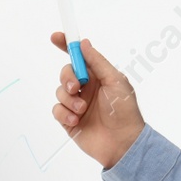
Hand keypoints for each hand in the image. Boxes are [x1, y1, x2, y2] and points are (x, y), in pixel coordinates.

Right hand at [48, 32, 144, 170]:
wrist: (122, 144)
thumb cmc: (125, 112)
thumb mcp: (115, 81)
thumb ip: (97, 62)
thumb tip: (84, 44)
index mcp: (98, 76)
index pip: (79, 57)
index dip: (67, 46)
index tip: (56, 37)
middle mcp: (86, 88)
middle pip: (66, 73)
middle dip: (68, 78)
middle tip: (77, 87)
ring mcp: (77, 104)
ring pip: (59, 91)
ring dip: (69, 99)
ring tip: (82, 110)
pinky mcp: (69, 120)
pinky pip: (56, 109)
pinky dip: (64, 113)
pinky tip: (76, 120)